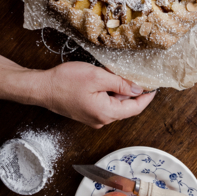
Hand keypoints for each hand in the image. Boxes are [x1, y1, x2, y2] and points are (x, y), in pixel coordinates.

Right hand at [41, 62, 155, 127]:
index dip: (146, 98)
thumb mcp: (97, 77)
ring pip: (114, 105)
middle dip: (132, 92)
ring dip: (119, 91)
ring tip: (115, 75)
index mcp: (106, 113)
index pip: (135, 109)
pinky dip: (109, 93)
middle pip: (125, 107)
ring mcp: (93, 118)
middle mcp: (101, 120)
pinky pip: (104, 104)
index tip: (154, 88)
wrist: (42, 88)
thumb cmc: (66, 81)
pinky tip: (104, 81)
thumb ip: (120, 84)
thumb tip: (138, 90)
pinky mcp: (86, 113)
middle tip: (135, 75)